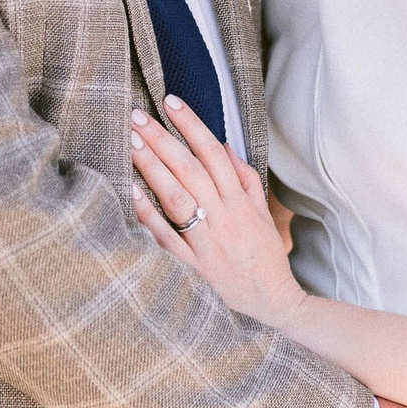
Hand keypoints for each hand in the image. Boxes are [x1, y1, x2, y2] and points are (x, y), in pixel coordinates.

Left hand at [129, 99, 307, 328]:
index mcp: (240, 201)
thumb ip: (246, 178)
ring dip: (153, 168)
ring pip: (178, 197)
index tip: (170, 101)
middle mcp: (224, 217)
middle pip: (190, 169)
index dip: (192, 125)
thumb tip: (226, 145)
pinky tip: (130, 193)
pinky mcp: (195, 269)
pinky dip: (149, 216)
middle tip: (136, 114)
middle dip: (163, 139)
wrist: (276, 306)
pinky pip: (168, 239)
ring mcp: (208, 243)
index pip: (214, 153)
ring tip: (131, 142)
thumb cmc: (265, 258)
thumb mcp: (263, 214)